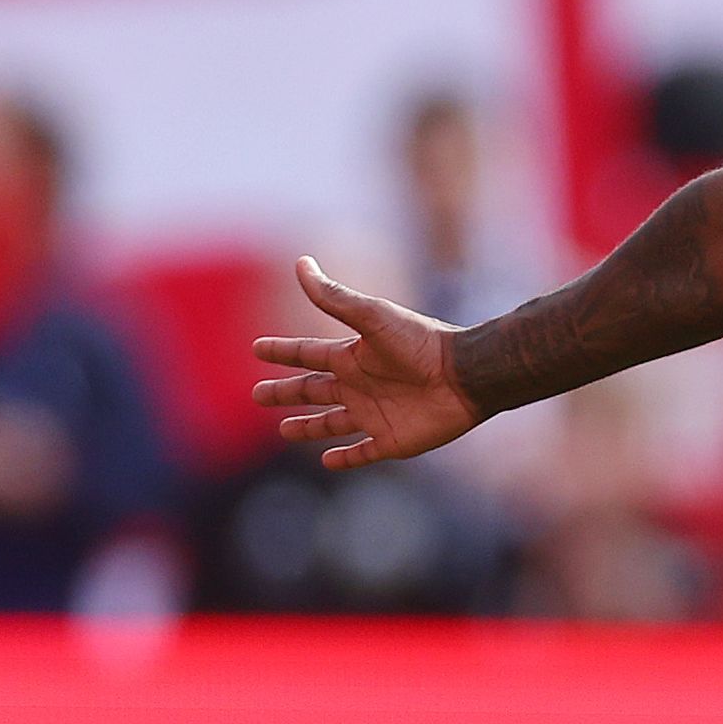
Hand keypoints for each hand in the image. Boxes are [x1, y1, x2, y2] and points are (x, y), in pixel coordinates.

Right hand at [249, 256, 482, 468]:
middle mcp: (360, 384)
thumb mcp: (372, 317)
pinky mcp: (393, 440)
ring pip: (332, 423)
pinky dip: (345, 458)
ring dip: (308, 427)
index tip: (257, 349)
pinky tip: (326, 461)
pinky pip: (363, 453)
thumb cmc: (420, 343)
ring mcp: (375, 413)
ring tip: (283, 430)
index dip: (282, 351)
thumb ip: (334, 297)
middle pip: (313, 390)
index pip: (307, 353)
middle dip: (285, 392)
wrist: (465, 375)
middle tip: (257, 395)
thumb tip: (300, 263)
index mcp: (352, 355)